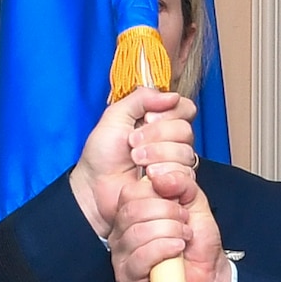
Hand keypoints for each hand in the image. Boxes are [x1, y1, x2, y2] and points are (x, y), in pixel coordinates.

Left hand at [70, 88, 194, 237]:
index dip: (169, 113)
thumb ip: (142, 98)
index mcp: (161, 121)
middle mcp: (172, 141)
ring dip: (157, 154)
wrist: (95, 186)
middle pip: (186, 130)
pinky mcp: (175, 186)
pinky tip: (147, 176)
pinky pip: (184, 175)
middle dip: (156, 135)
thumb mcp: (116, 116)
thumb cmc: (102, 154)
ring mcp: (175, 164)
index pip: (185, 108)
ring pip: (185, 153)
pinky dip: (163, 173)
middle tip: (133, 143)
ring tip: (136, 161)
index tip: (147, 118)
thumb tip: (172, 95)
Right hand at [125, 125, 228, 281]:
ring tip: (183, 238)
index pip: (131, 192)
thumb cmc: (198, 242)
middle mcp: (122, 231)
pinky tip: (177, 249)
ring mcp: (121, 254)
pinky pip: (139, 257)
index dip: (159, 194)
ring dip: (169, 232)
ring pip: (136, 233)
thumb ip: (181, 182)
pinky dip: (163, 249)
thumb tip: (158, 175)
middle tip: (184, 223)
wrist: (210, 274)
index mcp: (133, 211)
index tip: (180, 204)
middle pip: (132, 211)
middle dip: (167, 214)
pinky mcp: (127, 276)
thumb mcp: (195, 202)